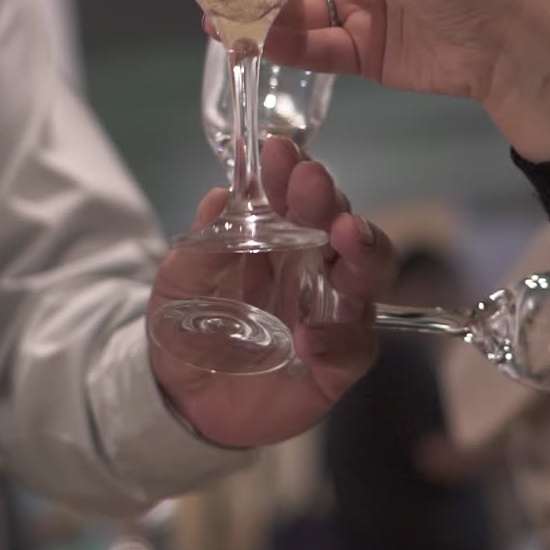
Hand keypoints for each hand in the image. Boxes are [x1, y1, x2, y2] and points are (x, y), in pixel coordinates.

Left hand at [147, 137, 394, 446]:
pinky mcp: (337, 365)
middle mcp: (319, 269)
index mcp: (284, 238)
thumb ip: (201, 245)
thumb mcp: (180, 283)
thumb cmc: (191, 327)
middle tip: (312, 182)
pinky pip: (354, 348)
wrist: (181, 399)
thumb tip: (221, 195)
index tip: (279, 149)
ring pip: (369, 278)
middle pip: (345, 227)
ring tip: (344, 237)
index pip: (301, 196)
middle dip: (332, 200)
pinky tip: (309, 338)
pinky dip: (337, 339)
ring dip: (361, 253)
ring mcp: (334, 315)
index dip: (294, 170)